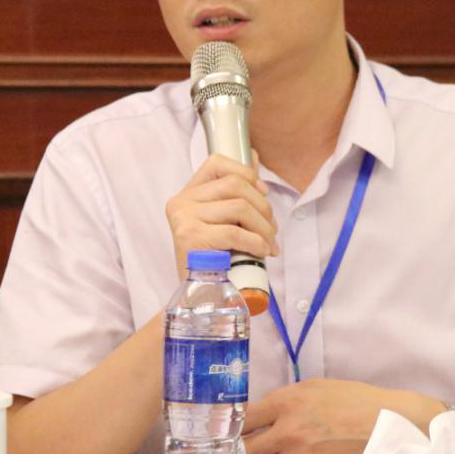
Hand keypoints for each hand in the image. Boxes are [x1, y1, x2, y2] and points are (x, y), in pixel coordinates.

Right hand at [165, 153, 278, 278]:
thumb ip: (235, 193)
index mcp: (188, 194)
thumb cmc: (214, 258)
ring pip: (239, 207)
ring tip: (269, 245)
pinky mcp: (191, 238)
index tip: (263, 193)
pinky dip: (256, 242)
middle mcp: (182, 202)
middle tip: (272, 231)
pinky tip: (261, 252)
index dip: (246, 172)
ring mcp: (184, 218)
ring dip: (264, 227)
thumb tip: (255, 157)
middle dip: (263, 207)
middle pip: (235, 185)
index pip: (216, 162)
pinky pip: (234, 232)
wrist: (198, 296)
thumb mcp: (223, 221)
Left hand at [243, 380, 443, 453]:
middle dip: (246, 450)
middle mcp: (287, 432)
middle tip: (255, 447)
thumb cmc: (353, 401)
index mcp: (286, 403)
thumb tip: (256, 415)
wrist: (385, 424)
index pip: (242, 420)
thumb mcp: (314, 388)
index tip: (233, 432)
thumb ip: (283, 401)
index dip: (234, 427)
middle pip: (244, 451)